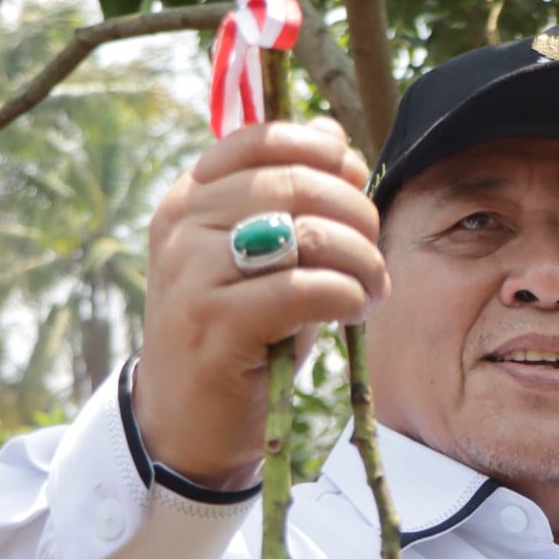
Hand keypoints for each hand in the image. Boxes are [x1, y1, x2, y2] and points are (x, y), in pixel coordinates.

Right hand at [133, 119, 386, 486]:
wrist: (188, 424)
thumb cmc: (240, 336)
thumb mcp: (265, 258)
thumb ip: (293, 197)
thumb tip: (332, 134)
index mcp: (191, 198)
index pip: (262, 139)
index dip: (323, 153)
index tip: (354, 182)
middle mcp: (183, 226)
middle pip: (297, 184)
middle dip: (357, 215)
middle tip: (374, 256)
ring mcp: (193, 273)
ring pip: (307, 233)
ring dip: (361, 259)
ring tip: (372, 289)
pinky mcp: (214, 323)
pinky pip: (304, 288)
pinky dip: (346, 296)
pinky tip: (352, 311)